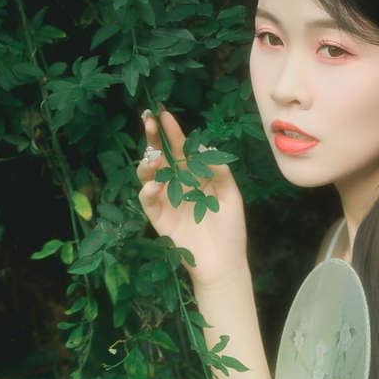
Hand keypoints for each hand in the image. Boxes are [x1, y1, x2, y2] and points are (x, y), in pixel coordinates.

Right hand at [135, 107, 247, 284]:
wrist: (223, 263)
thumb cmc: (231, 229)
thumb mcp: (231, 196)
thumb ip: (219, 171)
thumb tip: (204, 147)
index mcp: (195, 175)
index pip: (181, 149)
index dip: (173, 132)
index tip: (165, 115)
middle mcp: (177, 184)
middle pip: (161, 156)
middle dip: (154, 139)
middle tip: (149, 122)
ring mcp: (166, 200)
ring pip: (149, 174)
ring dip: (148, 163)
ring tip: (154, 159)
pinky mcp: (159, 217)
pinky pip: (147, 199)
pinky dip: (148, 190)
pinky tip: (155, 184)